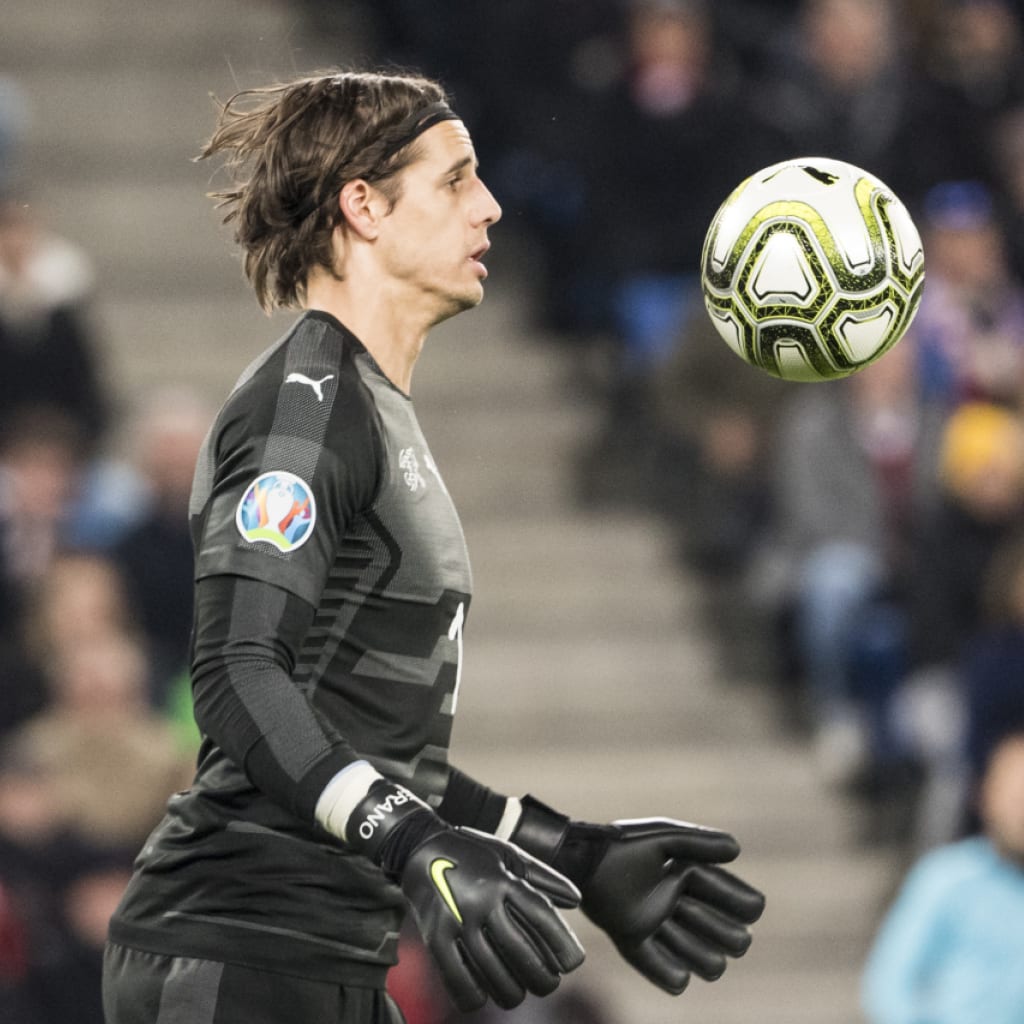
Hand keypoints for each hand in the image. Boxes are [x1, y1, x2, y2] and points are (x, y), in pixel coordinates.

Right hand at [401, 827, 584, 1011]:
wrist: (420, 847)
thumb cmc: (473, 853)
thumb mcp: (509, 855)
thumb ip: (543, 877)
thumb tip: (576, 900)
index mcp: (504, 879)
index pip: (542, 917)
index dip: (562, 944)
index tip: (573, 963)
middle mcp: (482, 899)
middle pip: (521, 952)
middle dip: (542, 978)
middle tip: (549, 984)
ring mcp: (456, 919)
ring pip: (492, 971)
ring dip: (512, 992)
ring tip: (519, 993)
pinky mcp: (435, 936)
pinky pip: (457, 978)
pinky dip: (474, 995)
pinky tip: (484, 996)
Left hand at [580, 818, 764, 994]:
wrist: (581, 860)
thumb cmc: (624, 844)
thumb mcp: (664, 836)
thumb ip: (699, 841)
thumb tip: (737, 850)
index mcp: (692, 878)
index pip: (737, 901)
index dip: (741, 903)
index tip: (744, 904)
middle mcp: (682, 907)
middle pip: (731, 938)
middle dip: (721, 928)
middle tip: (686, 905)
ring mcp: (661, 928)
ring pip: (707, 962)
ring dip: (701, 952)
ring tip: (673, 923)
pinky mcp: (636, 943)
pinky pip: (667, 974)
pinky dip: (673, 976)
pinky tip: (675, 970)